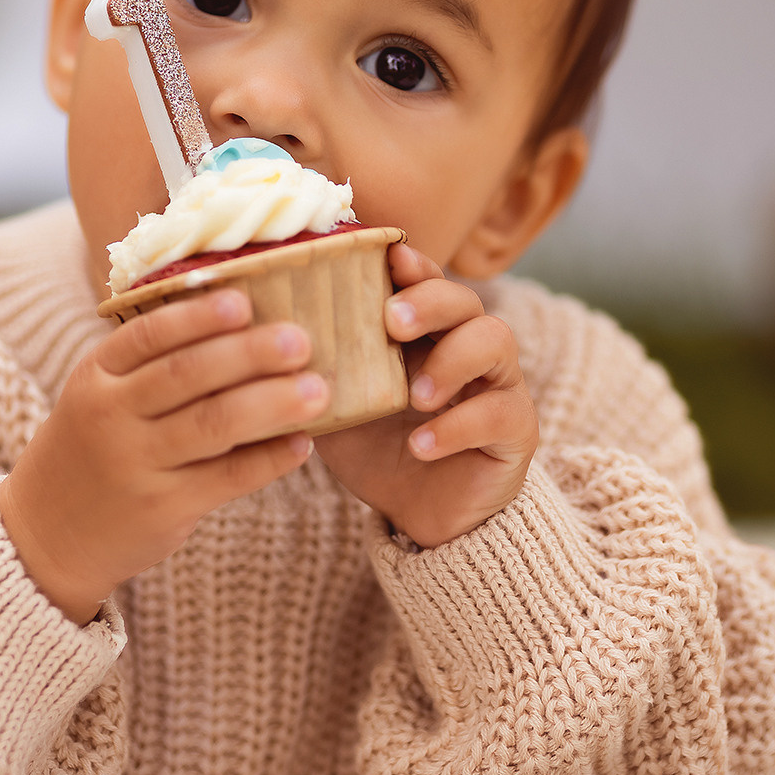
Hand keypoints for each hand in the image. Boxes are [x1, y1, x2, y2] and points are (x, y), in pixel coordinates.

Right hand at [0, 289, 327, 622]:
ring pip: (212, 426)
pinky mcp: (163, 508)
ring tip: (318, 390)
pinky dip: (268, 459)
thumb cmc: (92, 446)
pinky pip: (226, 478)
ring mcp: (136, 465)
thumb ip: (152, 362)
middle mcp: (111, 417)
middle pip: (186, 376)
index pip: (148, 335)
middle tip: (300, 341)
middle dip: (248, 355)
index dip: (198, 316)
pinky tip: (302, 443)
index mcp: (96, 375)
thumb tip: (245, 318)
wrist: (45, 534)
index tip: (244, 300)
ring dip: (271, 404)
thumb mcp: (99, 394)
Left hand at [316, 244, 537, 548]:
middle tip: (391, 323)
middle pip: (463, 299)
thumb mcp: (336, 404)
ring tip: (413, 395)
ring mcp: (497, 383)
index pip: (425, 279)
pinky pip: (499, 412)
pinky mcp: (516, 428)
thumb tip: (257, 335)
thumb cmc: (375, 448)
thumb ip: (313, 368)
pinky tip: (420, 445)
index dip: (412, 264)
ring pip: (495, 341)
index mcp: (423, 329)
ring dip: (452, 360)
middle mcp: (466, 344)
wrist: (415, 516)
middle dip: (429, 302)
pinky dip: (456, 426)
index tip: (389, 259)